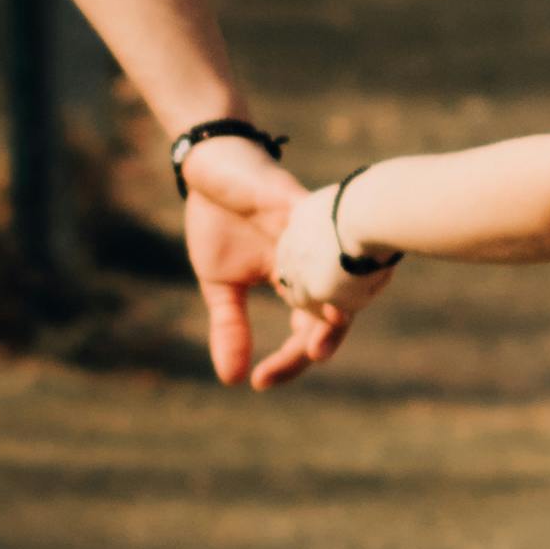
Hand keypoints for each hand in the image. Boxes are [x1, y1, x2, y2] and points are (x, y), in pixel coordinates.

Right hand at [177, 135, 357, 391]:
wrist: (209, 165)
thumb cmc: (219, 220)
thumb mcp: (220, 283)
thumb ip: (230, 327)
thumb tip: (231, 379)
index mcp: (296, 280)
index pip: (308, 329)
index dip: (291, 360)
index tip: (260, 382)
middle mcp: (313, 259)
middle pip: (335, 306)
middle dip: (325, 337)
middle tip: (311, 357)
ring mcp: (310, 232)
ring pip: (340, 271)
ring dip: (337, 301)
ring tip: (324, 330)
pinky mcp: (298, 203)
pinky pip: (322, 228)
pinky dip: (325, 251)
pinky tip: (318, 276)